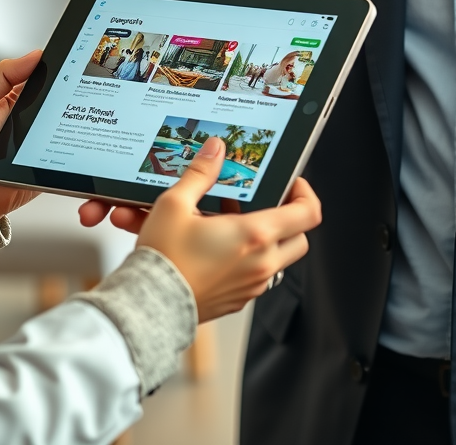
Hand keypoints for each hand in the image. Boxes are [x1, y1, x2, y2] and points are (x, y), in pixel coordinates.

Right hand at [81, 138, 320, 322]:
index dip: (305, 193)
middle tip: (267, 203)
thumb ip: (200, 174)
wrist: (147, 306)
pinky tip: (217, 245)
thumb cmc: (163, 259)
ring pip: (278, 258)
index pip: (308, 213)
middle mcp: (261, 264)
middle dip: (288, 218)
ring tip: (231, 221)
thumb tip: (215, 150)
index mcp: (255, 236)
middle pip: (299, 238)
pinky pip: (255, 276)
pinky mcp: (238, 300)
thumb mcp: (176, 204)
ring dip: (264, 239)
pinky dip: (247, 259)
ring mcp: (252, 286)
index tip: (291, 184)